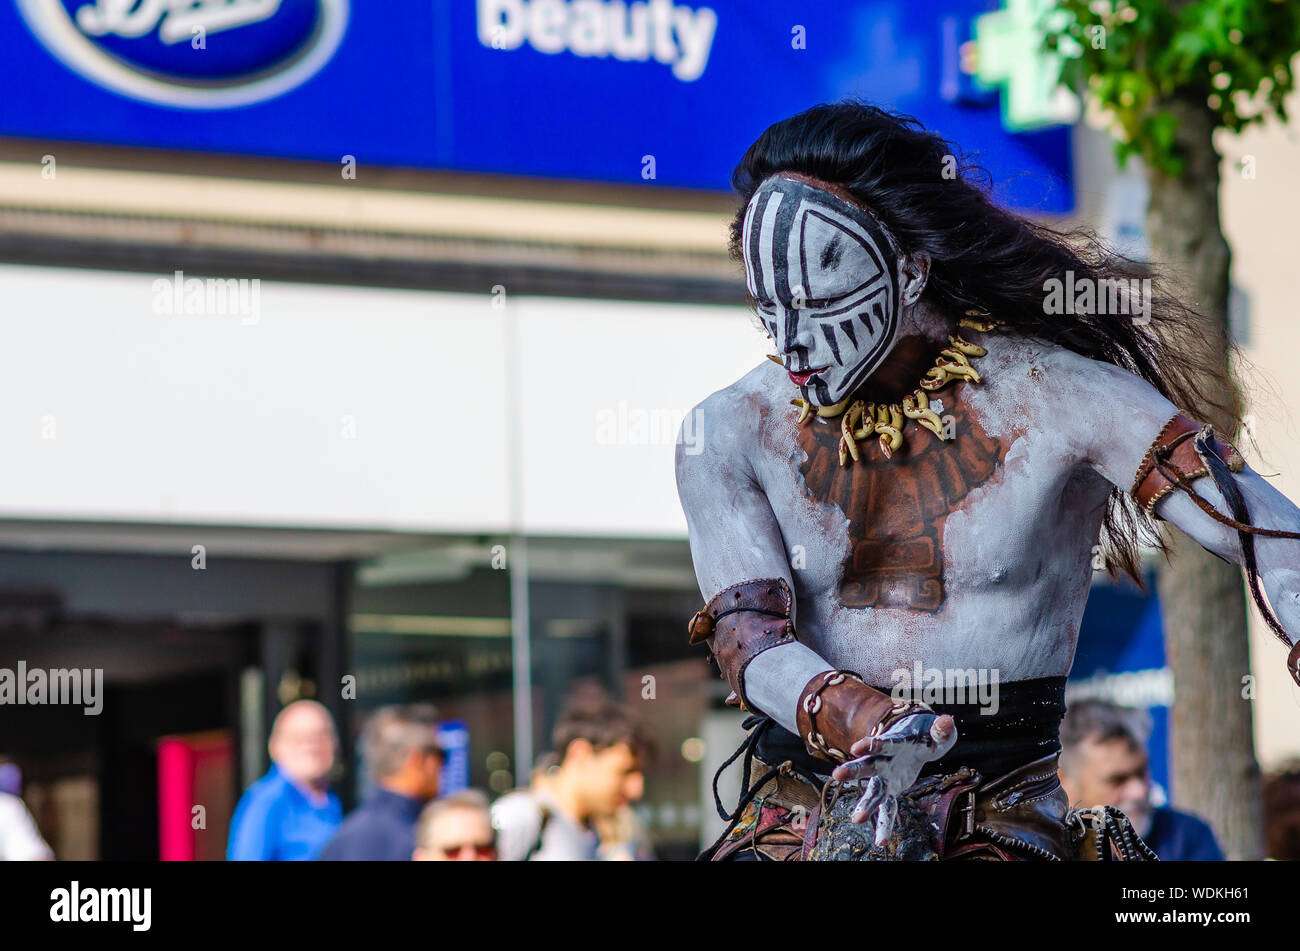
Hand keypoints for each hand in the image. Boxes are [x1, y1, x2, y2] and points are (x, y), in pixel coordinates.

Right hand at [829, 712, 957, 845]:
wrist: (915, 737)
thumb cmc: (925, 734)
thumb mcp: (936, 731)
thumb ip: (941, 729)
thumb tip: (946, 722)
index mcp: (896, 742)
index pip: (883, 743)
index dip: (871, 744)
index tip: (856, 748)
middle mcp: (885, 760)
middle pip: (868, 765)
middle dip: (853, 771)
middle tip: (836, 775)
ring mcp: (886, 776)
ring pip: (873, 791)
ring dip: (865, 804)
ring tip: (855, 819)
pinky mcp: (891, 788)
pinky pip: (888, 808)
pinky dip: (885, 823)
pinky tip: (881, 842)